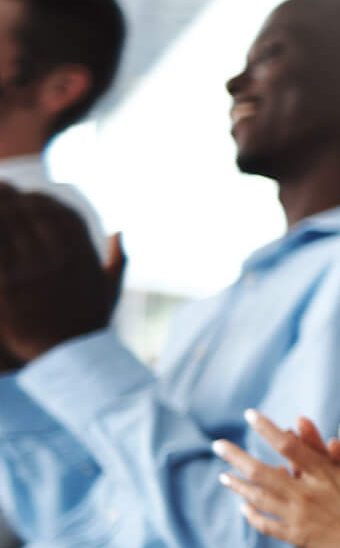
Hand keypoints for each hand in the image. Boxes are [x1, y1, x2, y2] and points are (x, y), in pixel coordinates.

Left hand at [0, 185, 122, 365]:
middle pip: (30, 213)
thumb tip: (119, 231)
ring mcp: (33, 271)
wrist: (68, 359)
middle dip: (12, 196)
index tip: (28, 196)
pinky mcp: (7, 286)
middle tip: (1, 188)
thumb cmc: (88, 327)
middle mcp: (60, 258)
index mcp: (83, 255)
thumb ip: (117, 260)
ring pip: (7, 224)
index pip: (61, 213)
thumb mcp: (110, 292)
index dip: (42, 200)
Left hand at [213, 411, 339, 547]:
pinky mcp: (297, 536)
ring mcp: (299, 516)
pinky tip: (243, 507)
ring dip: (237, 485)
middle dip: (236, 456)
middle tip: (218, 445)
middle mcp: (307, 493)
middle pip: (260, 471)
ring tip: (223, 476)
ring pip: (257, 498)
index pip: (288, 446)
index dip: (267, 428)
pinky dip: (251, 514)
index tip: (250, 415)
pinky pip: (265, 524)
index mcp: (326, 474)